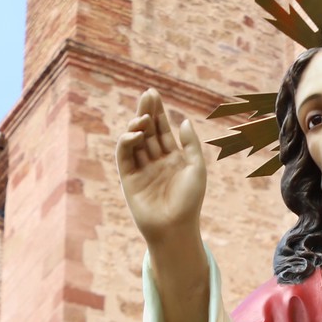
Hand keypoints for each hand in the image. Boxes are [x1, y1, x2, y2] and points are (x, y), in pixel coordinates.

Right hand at [117, 88, 205, 251]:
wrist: (175, 228)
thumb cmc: (190, 201)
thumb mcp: (197, 168)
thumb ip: (191, 144)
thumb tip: (183, 121)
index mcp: (172, 158)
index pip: (162, 129)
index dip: (158, 112)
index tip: (153, 94)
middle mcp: (155, 161)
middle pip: (148, 131)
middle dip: (146, 112)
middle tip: (146, 94)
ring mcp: (141, 169)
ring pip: (135, 141)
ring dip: (136, 126)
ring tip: (143, 117)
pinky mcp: (128, 179)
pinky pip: (124, 156)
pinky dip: (127, 142)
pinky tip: (135, 133)